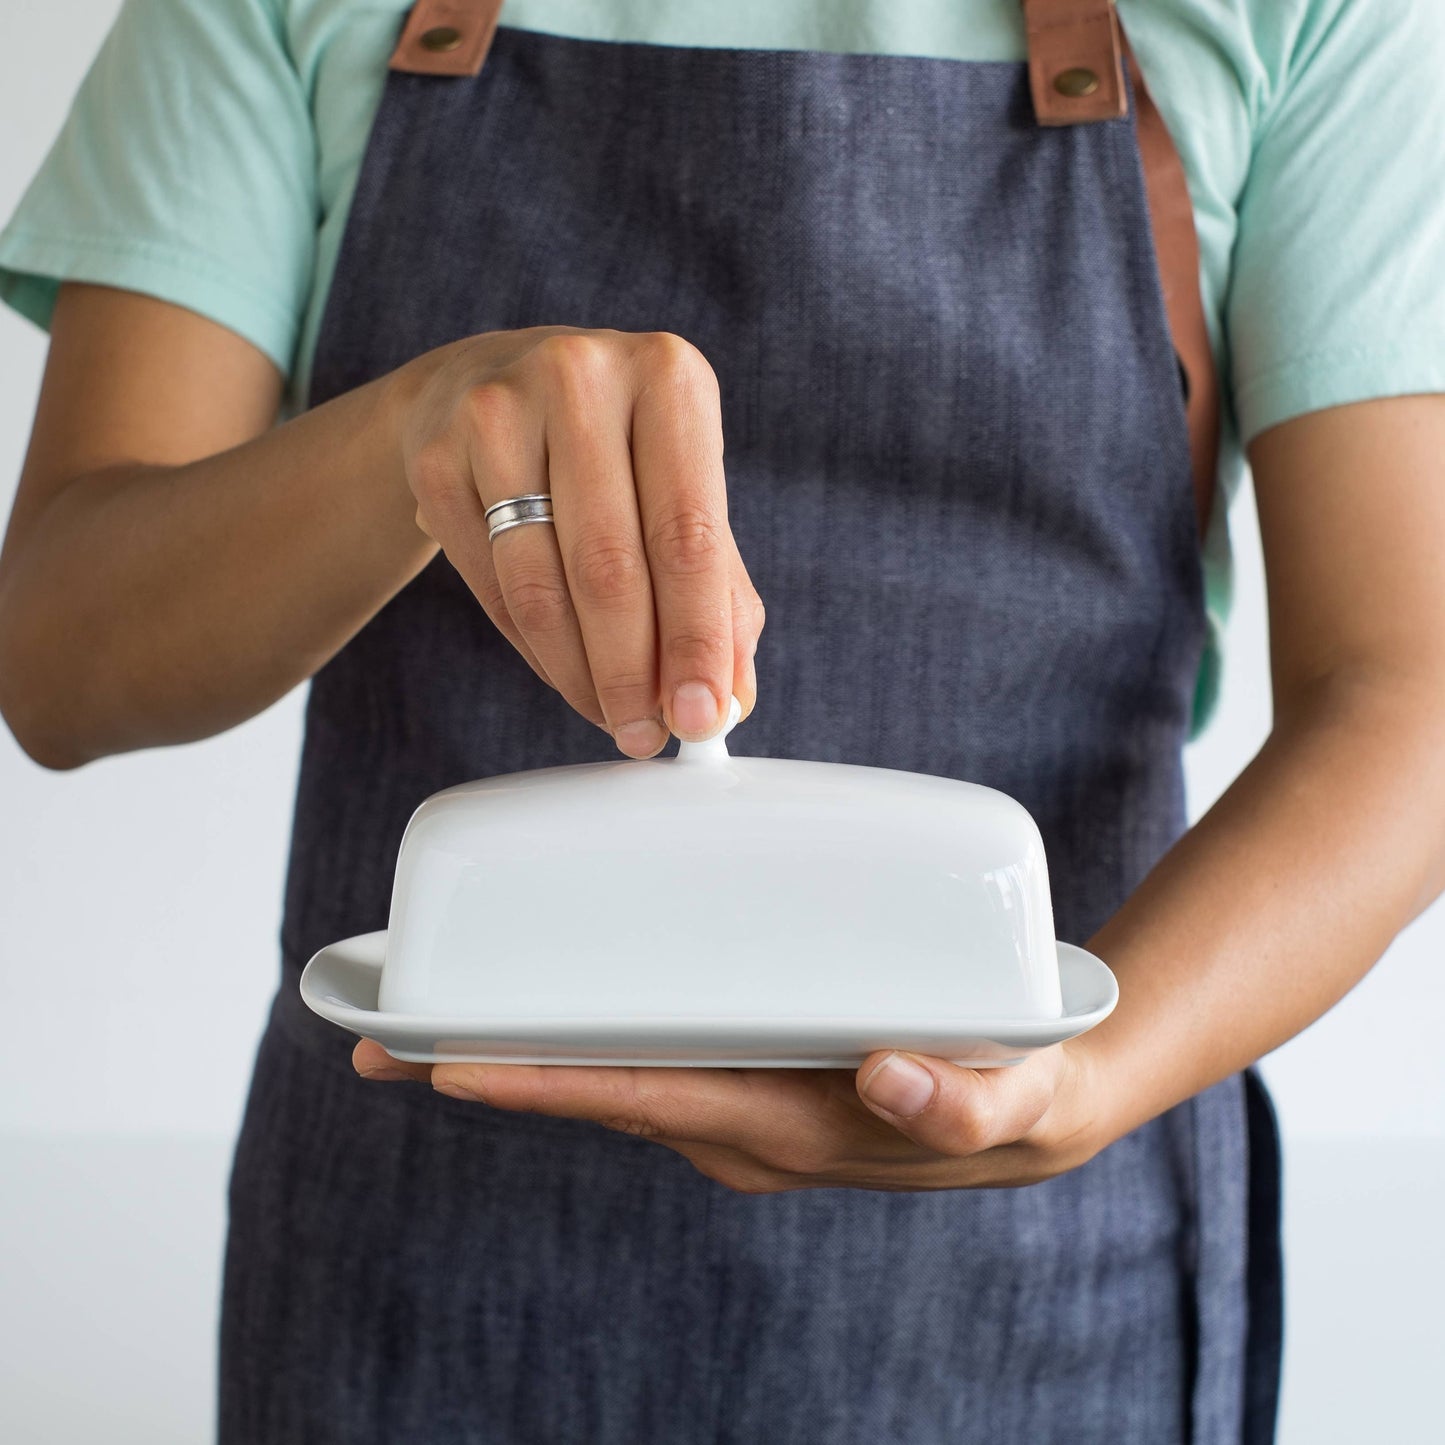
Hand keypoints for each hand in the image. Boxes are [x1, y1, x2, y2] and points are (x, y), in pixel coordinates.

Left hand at [351, 1039, 1104, 1192]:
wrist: (1031, 1103)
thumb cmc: (1009, 1092)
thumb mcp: (1009, 1101)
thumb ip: (959, 1102)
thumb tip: (887, 1076)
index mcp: (782, 1125)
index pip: (641, 1099)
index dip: (541, 1082)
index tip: (443, 1065)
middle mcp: (739, 1123)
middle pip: (597, 1089)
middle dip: (493, 1067)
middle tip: (385, 1036)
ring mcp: (736, 1101)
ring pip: (612, 1072)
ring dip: (524, 1047)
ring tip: (438, 1010)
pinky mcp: (746, 1070)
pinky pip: (648, 1051)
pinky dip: (586, 1031)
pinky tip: (552, 996)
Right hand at [391, 326, 763, 756]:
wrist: (483, 389)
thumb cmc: (613, 452)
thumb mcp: (681, 493)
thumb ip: (719, 594)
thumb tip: (729, 701)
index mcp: (667, 377)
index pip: (689, 533)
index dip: (697, 640)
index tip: (702, 718)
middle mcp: (580, 377)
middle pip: (609, 565)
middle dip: (632, 673)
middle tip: (648, 736)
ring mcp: (496, 412)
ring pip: (541, 585)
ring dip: (580, 673)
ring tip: (612, 716)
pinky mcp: (435, 459)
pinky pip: (491, 586)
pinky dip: (534, 648)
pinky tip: (565, 671)